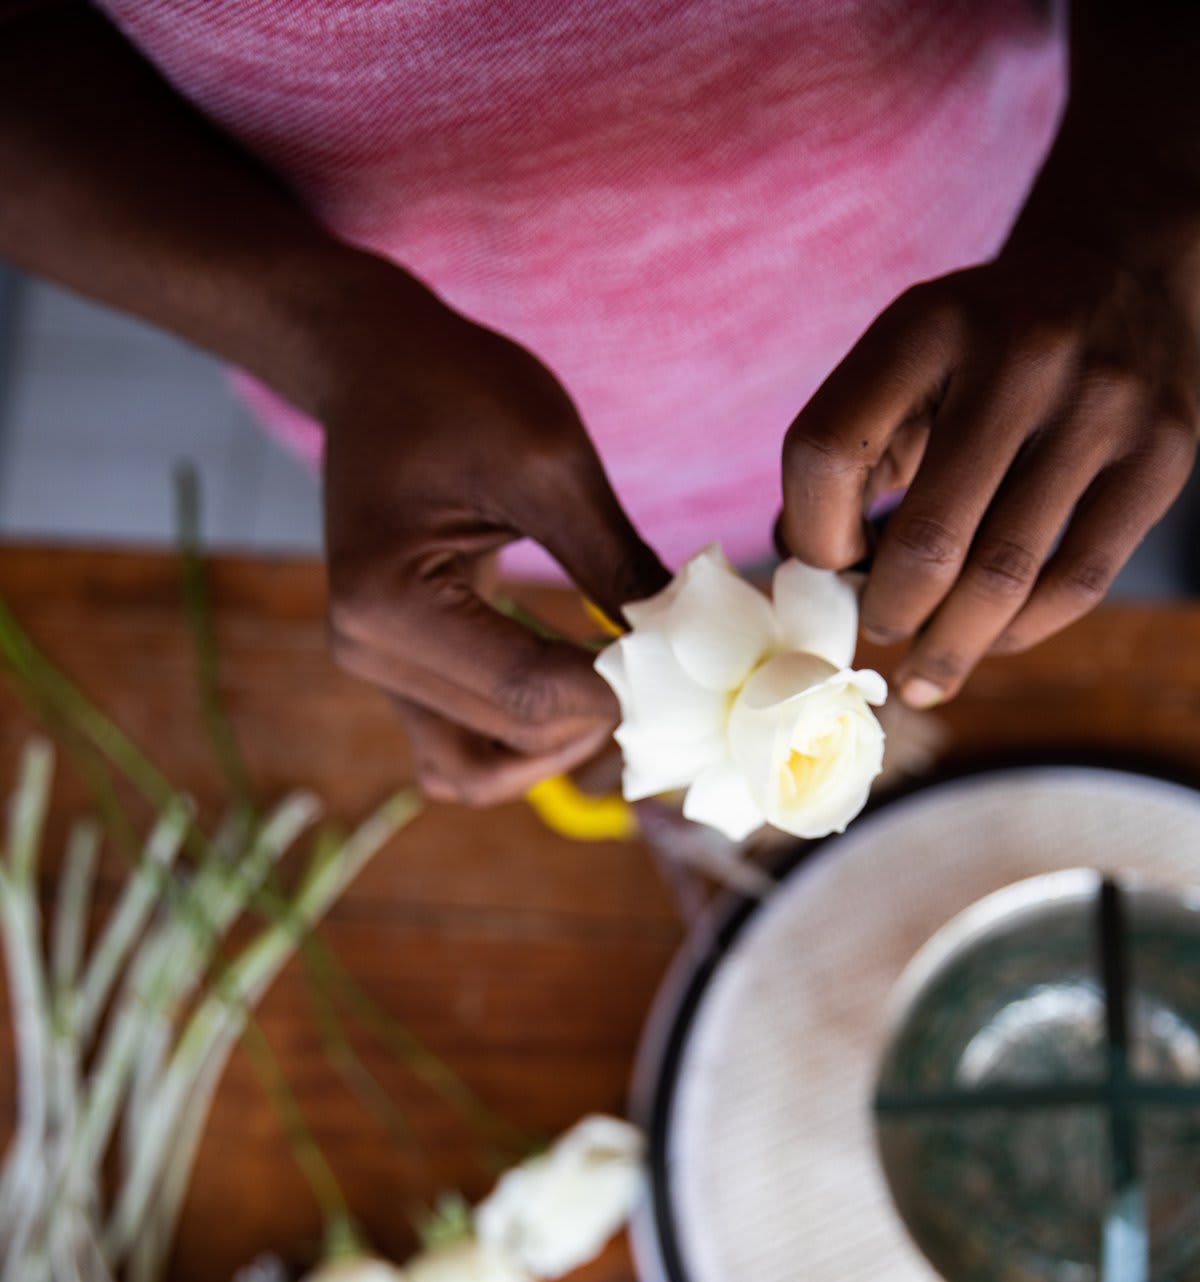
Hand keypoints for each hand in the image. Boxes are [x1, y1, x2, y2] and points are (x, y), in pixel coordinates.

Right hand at [321, 270, 667, 800]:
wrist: (376, 366)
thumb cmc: (456, 389)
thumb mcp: (551, 461)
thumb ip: (614, 561)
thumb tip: (684, 646)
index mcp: (389, 601)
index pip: (525, 693)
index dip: (617, 694)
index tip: (682, 661)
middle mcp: (366, 652)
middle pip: (506, 739)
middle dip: (593, 719)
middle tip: (664, 673)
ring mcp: (374, 671)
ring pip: (476, 770)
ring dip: (553, 750)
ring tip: (615, 688)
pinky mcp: (395, 674)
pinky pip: (460, 750)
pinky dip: (519, 744)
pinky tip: (574, 690)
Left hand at [780, 233, 1199, 707]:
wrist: (1120, 273)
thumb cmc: (980, 349)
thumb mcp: (903, 363)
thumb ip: (847, 458)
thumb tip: (804, 575)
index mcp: (926, 326)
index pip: (828, 454)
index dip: (813, 536)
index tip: (830, 566)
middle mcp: (1021, 357)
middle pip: (926, 540)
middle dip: (889, 612)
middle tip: (882, 630)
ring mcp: (1102, 406)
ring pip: (1003, 577)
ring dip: (950, 645)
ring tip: (925, 672)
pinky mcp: (1161, 454)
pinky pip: (1077, 582)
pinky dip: (1019, 631)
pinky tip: (991, 640)